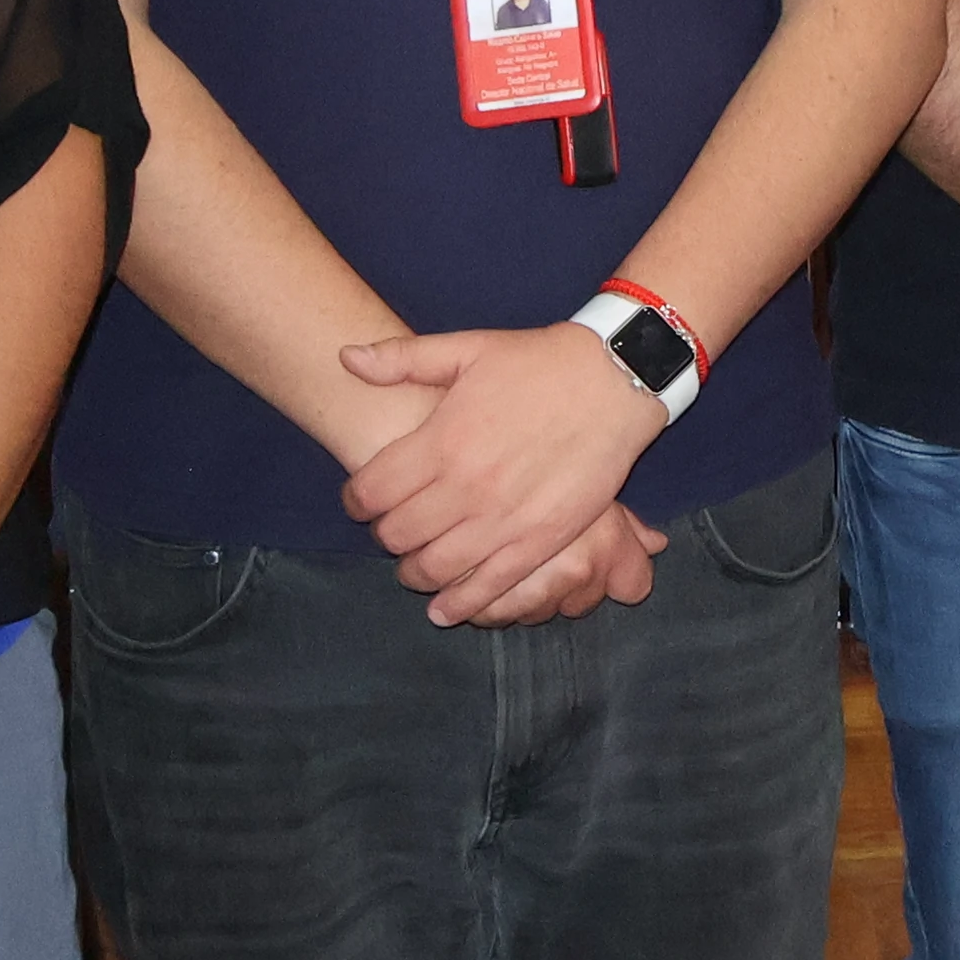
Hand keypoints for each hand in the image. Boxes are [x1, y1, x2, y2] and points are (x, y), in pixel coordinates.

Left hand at [335, 323, 670, 624]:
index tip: (361, 501)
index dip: (356, 501)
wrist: (614, 378)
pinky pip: (490, 585)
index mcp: (442, 440)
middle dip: (385, 537)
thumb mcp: (468, 348)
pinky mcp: (541, 539)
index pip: (371, 491)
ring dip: (415, 573)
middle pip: (397, 534)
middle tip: (391, 530)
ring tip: (415, 567)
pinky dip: (461, 604)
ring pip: (436, 567)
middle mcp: (467, 485)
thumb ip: (403, 359)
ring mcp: (504, 518)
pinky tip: (444, 610)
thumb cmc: (540, 362)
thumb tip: (345, 357)